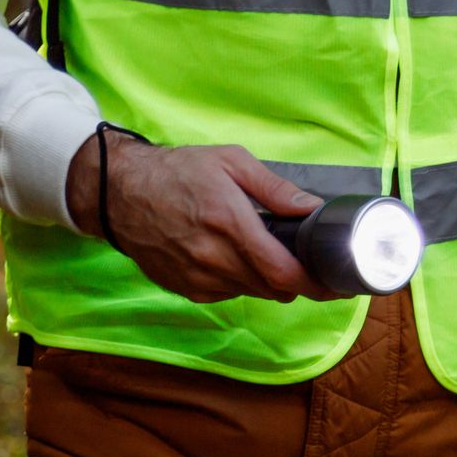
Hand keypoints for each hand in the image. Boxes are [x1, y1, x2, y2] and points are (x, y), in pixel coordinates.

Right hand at [65, 135, 344, 303]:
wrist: (120, 194)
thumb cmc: (178, 171)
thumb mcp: (231, 162)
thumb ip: (275, 189)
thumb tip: (313, 210)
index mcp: (229, 224)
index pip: (283, 272)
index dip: (315, 284)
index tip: (336, 284)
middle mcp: (214, 259)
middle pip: (273, 288)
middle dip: (297, 282)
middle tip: (310, 266)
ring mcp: (198, 279)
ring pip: (251, 293)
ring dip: (268, 281)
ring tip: (269, 256)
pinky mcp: (186, 289)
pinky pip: (227, 294)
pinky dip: (240, 281)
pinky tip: (234, 258)